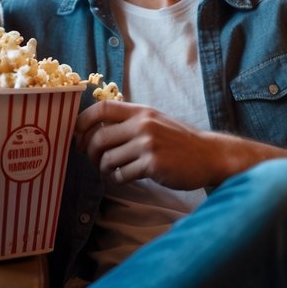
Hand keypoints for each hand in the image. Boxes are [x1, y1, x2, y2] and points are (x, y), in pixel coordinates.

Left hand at [73, 100, 234, 189]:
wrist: (209, 155)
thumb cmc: (179, 141)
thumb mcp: (155, 121)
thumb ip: (129, 122)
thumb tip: (94, 129)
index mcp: (140, 111)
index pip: (101, 108)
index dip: (82, 122)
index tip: (77, 136)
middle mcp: (143, 125)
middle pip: (99, 137)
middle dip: (90, 152)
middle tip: (93, 160)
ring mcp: (148, 144)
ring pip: (108, 158)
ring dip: (103, 168)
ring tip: (110, 171)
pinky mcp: (153, 165)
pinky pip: (122, 174)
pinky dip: (118, 179)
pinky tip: (124, 178)